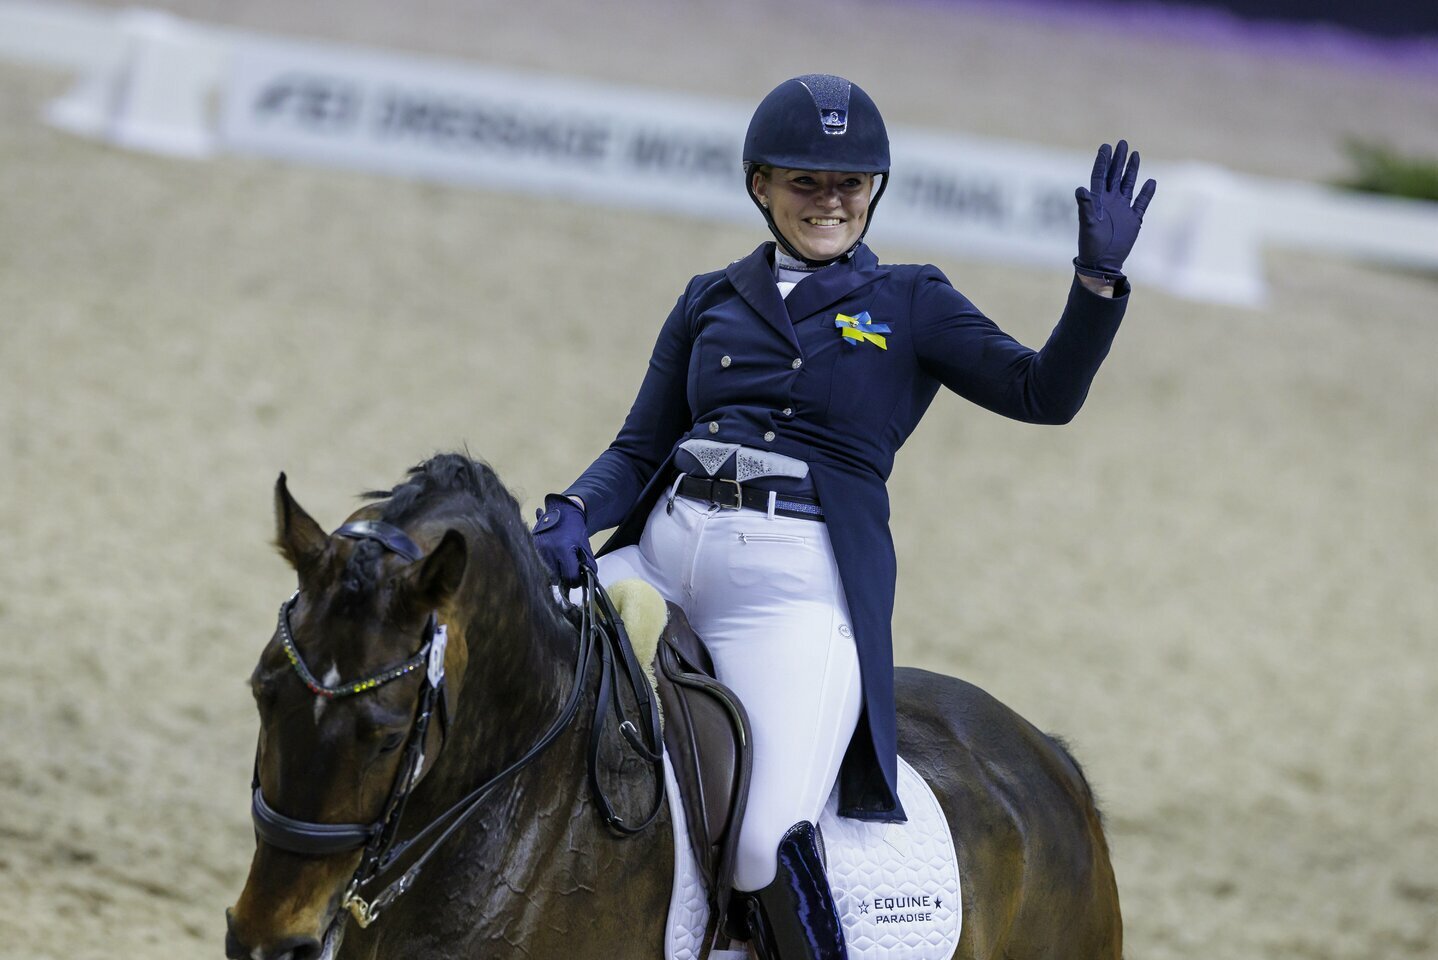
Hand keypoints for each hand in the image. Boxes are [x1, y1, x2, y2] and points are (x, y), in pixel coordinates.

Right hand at [531, 494, 594, 588]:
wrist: (561, 510)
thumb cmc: (574, 528)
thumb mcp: (585, 546)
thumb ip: (587, 564)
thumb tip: (586, 580)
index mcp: (563, 550)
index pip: (569, 577)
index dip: (576, 580)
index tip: (578, 577)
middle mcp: (548, 551)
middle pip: (556, 579)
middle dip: (564, 578)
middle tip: (569, 570)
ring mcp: (539, 550)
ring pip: (547, 574)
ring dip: (555, 573)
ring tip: (561, 564)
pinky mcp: (533, 548)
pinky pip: (540, 565)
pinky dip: (547, 566)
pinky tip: (554, 559)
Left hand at [1074, 140, 1155, 280]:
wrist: (1102, 263)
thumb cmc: (1091, 244)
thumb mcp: (1087, 224)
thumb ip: (1085, 206)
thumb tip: (1080, 189)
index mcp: (1097, 201)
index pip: (1100, 176)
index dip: (1102, 162)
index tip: (1106, 147)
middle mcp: (1110, 202)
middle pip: (1114, 176)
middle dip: (1118, 160)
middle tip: (1122, 143)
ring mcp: (1122, 209)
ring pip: (1128, 185)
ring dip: (1131, 170)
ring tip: (1135, 154)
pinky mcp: (1133, 219)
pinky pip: (1141, 203)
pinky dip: (1146, 193)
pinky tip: (1151, 182)